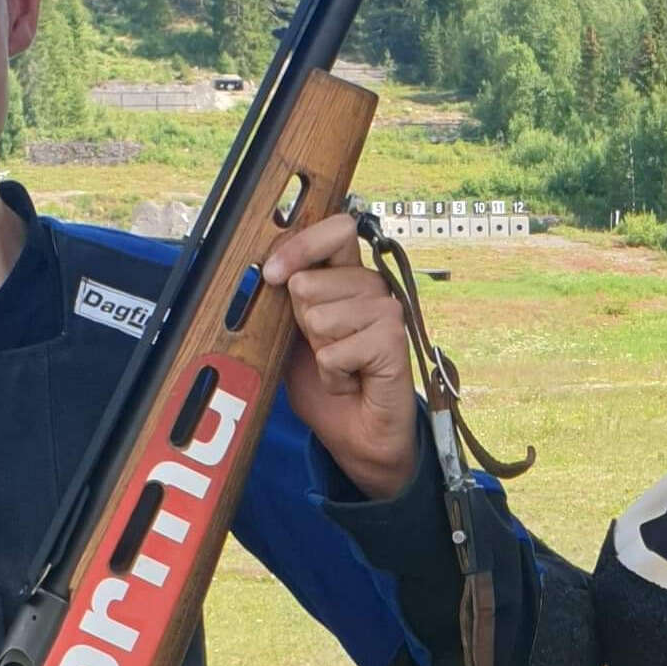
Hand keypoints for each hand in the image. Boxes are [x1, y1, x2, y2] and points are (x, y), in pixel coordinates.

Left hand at [267, 213, 417, 500]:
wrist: (359, 435)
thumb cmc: (329, 384)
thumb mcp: (294, 337)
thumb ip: (287, 301)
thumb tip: (273, 270)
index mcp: (350, 276)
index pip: (333, 230)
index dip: (299, 247)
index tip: (272, 275)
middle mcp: (373, 287)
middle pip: (311, 281)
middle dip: (303, 322)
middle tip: (326, 347)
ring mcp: (387, 311)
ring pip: (320, 318)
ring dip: (320, 352)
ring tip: (341, 365)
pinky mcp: (393, 340)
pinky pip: (336, 350)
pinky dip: (334, 374)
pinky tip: (352, 380)